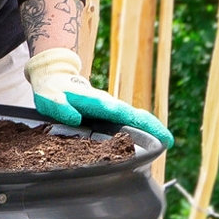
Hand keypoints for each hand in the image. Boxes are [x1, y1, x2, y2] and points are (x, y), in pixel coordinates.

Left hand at [24, 48, 173, 149]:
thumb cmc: (51, 90)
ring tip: (165, 142)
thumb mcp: (50, 98)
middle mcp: (107, 104)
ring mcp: (110, 108)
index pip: (121, 113)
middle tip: (168, 141)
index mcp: (96, 102)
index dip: (138, 122)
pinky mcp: (108, 113)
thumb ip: (61, 107)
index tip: (151, 130)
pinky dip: (140, 128)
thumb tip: (75, 118)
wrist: (55, 76)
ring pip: (134, 117)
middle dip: (152, 126)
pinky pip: (127, 120)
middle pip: (134, 115)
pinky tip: (147, 141)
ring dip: (150, 128)